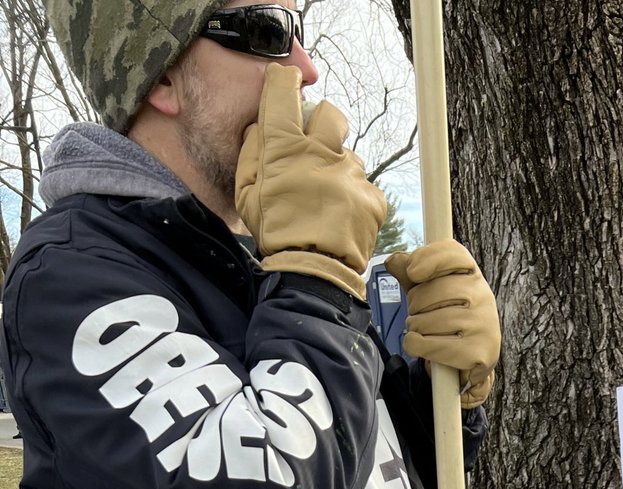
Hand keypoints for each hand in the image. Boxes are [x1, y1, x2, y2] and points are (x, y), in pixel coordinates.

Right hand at [236, 64, 386, 300]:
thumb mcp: (246, 192)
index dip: (283, 82)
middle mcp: (322, 153)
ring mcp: (351, 173)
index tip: (285, 80)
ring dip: (336, 168)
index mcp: (285, 149)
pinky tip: (340, 215)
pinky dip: (352, 196)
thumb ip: (252, 152)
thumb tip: (261, 127)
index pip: (284, 94)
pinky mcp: (372, 194)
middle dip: (321, 122)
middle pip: (329, 113)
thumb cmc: (276, 231)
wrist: (315, 269)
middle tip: (311, 145)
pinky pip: (362, 184)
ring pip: (346, 155)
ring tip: (324, 199)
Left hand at [386, 240, 500, 407]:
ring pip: (427, 321)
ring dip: (414, 328)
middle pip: (433, 291)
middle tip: (419, 313)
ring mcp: (483, 325)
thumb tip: (393, 261)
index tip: (412, 272)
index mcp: (473, 276)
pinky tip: (420, 345)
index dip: (429, 258)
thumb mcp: (431, 294)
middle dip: (415, 305)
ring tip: (423, 331)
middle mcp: (483, 297)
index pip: (455, 254)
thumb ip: (413, 276)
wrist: (472, 357)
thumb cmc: (449, 320)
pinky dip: (414, 345)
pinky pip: (428, 345)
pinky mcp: (477, 352)